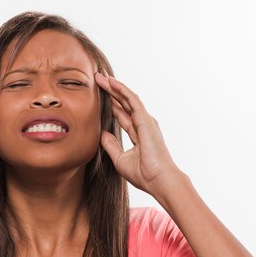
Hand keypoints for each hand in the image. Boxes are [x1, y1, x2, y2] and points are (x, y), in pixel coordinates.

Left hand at [95, 71, 181, 196]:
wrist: (158, 179)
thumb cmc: (143, 174)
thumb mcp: (119, 159)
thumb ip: (111, 145)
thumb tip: (102, 134)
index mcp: (137, 134)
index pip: (122, 114)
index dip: (111, 104)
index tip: (99, 95)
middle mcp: (142, 124)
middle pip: (124, 103)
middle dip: (111, 91)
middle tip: (97, 79)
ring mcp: (145, 120)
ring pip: (127, 98)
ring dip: (114, 86)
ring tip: (101, 76)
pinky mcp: (145, 119)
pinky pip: (132, 100)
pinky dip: (122, 90)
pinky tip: (111, 82)